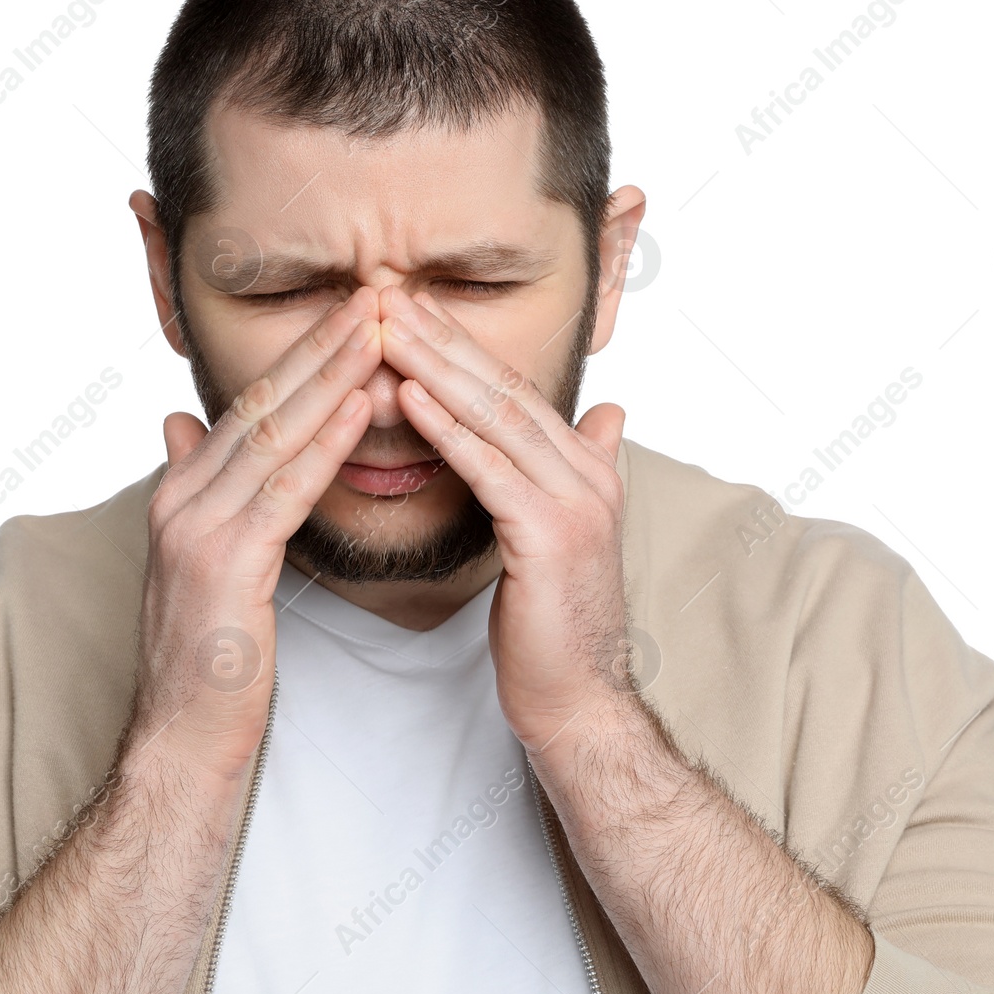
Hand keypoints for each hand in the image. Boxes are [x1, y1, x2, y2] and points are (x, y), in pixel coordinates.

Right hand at [132, 286, 383, 780]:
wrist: (182, 737)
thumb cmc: (212, 656)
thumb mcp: (203, 561)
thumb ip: (200, 489)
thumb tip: (180, 427)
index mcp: (183, 492)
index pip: (253, 407)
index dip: (304, 356)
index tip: (355, 314)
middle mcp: (182, 498)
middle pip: (263, 404)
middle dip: (322, 347)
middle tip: (376, 294)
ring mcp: (196, 528)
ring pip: (274, 434)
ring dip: (331, 378)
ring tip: (379, 330)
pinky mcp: (222, 565)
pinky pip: (284, 490)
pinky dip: (325, 443)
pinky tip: (360, 408)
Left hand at [377, 284, 630, 752]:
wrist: (578, 700)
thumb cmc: (553, 625)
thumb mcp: (562, 533)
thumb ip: (578, 466)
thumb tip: (607, 413)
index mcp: (586, 466)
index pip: (513, 387)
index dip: (460, 343)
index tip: (408, 307)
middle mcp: (589, 472)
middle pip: (503, 387)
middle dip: (442, 336)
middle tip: (388, 293)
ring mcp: (576, 501)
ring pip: (494, 416)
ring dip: (436, 366)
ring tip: (386, 327)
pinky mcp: (551, 534)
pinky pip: (488, 468)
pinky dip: (446, 428)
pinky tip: (410, 396)